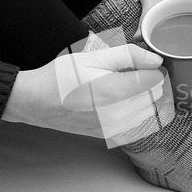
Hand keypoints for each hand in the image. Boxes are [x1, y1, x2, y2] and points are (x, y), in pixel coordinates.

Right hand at [2, 45, 164, 138]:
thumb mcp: (93, 56)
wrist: (36, 101)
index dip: (152, 67)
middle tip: (129, 72)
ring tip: (124, 86)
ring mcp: (115, 128)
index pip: (156, 79)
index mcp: (116, 91)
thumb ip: (128, 55)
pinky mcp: (109, 136)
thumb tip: (155, 59)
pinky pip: (136, 125)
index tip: (140, 62)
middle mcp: (119, 114)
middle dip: (149, 81)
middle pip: (155, 95)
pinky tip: (120, 102)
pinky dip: (135, 112)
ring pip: (148, 111)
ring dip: (144, 97)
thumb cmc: (62, 76)